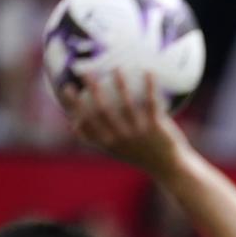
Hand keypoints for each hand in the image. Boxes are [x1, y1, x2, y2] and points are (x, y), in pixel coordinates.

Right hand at [62, 71, 190, 175]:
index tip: (66, 87)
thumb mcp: (115, 150)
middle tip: (85, 70)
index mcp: (107, 143)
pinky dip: (149, 86)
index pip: (85, 123)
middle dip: (92, 90)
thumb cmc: (140, 155)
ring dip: (120, 84)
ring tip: (116, 68)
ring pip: (126, 105)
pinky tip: (148, 71)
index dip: (73, 106)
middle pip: (101, 111)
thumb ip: (95, 137)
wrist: (169, 168)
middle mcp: (120, 138)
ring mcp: (137, 133)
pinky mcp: (155, 128)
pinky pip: (151, 103)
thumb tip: (72, 123)